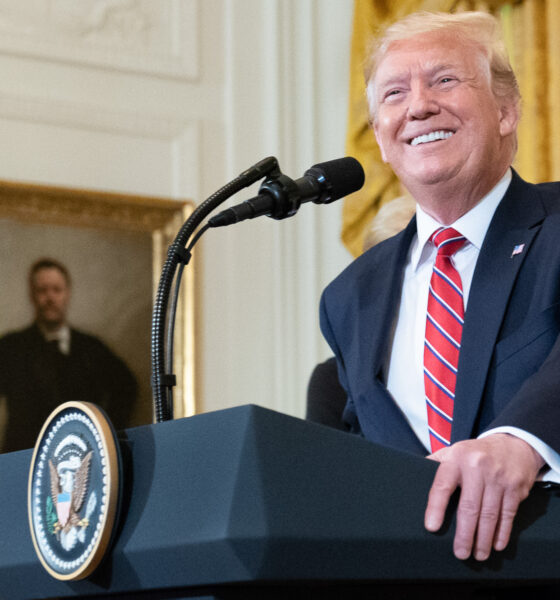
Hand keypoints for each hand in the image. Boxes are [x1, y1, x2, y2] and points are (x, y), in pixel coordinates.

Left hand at [424, 433, 544, 560]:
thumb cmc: (475, 453)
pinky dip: (502, 532)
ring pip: (490, 515)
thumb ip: (436, 463)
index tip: (431, 527)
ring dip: (484, 539)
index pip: (442, 485)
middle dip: (465, 534)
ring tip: (478, 554)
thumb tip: (412, 477)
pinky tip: (496, 544)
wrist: (513, 444)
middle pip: (469, 507)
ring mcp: (498, 478)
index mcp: (456, 459)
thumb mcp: (453, 451)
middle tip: (460, 553)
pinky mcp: (515, 488)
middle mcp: (477, 468)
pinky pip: (508, 514)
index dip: (436, 507)